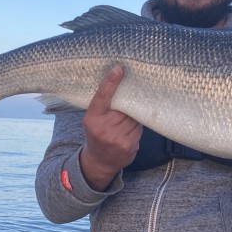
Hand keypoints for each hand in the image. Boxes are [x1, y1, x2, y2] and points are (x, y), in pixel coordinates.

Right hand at [79, 66, 141, 190]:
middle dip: (128, 105)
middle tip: (129, 102)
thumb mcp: (92, 120)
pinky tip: (128, 132)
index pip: (102, 96)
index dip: (111, 81)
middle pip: (124, 107)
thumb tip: (122, 86)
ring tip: (124, 124)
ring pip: (134, 118)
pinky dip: (136, 128)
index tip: (119, 69)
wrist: (99, 162)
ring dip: (133, 118)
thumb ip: (103, 107)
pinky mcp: (129, 146)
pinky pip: (139, 129)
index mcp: (92, 119)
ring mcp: (117, 138)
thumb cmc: (96, 135)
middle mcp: (104, 128)